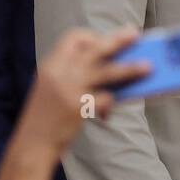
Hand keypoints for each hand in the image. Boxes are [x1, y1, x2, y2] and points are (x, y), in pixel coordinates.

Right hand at [15, 28, 148, 156]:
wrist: (31, 144)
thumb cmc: (44, 117)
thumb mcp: (50, 87)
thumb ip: (70, 74)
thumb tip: (107, 66)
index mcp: (52, 64)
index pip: (74, 37)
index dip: (92, 36)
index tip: (104, 39)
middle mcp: (60, 72)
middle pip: (96, 48)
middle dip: (118, 40)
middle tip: (135, 35)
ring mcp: (70, 89)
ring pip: (107, 71)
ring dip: (130, 68)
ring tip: (148, 67)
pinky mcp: (79, 107)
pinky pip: (105, 99)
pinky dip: (110, 105)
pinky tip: (107, 115)